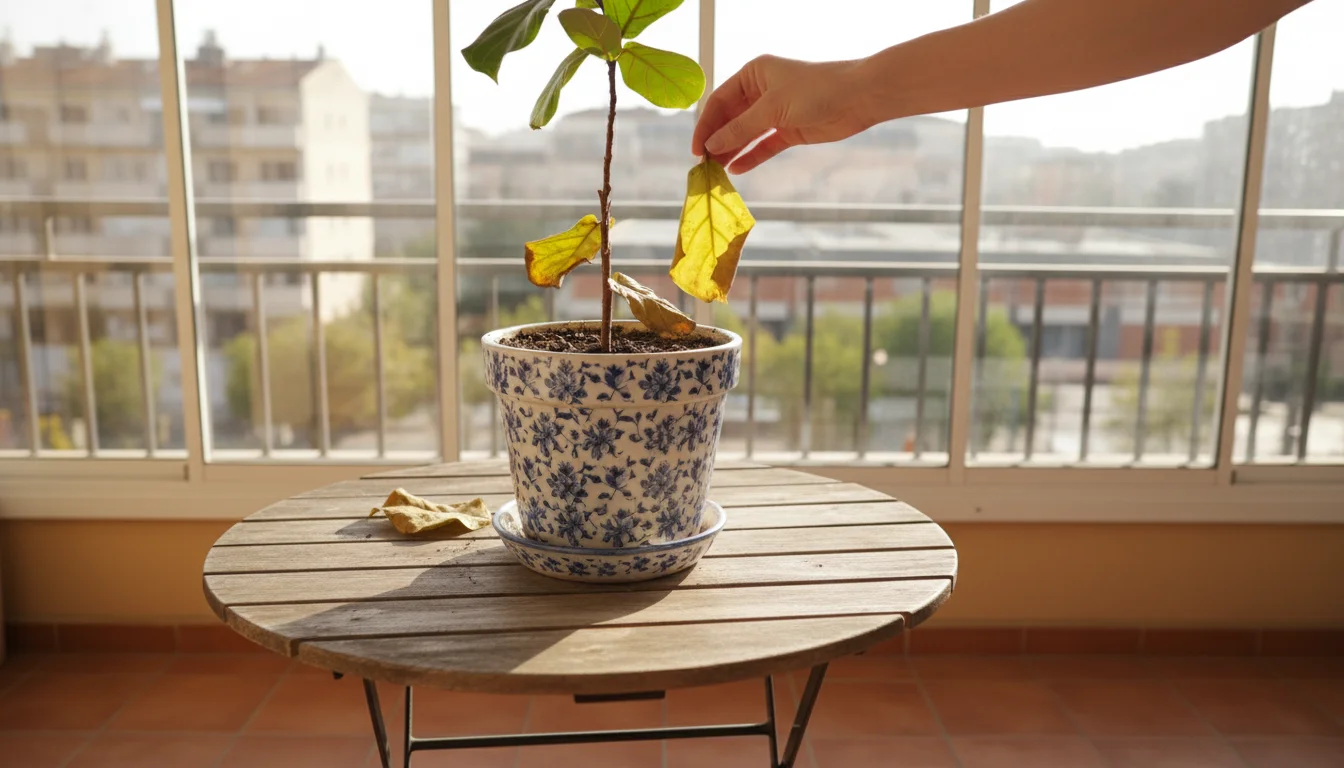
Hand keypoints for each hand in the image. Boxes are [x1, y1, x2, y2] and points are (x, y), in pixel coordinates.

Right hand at [691, 54, 874, 173]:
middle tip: (703, 166)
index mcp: (753, 74)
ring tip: (716, 173)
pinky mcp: (788, 130)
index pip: (719, 101)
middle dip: (717, 141)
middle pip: (730, 119)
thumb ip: (741, 128)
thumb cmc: (815, 90)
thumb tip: (712, 145)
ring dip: (731, 152)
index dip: (705, 125)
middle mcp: (761, 91)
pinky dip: (750, 157)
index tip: (696, 149)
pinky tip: (736, 170)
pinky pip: (763, 146)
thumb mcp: (772, 108)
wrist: (858, 97)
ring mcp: (775, 112)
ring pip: (745, 134)